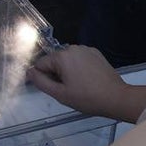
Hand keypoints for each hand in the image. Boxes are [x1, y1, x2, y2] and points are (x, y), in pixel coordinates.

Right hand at [26, 45, 145, 123]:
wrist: (116, 97)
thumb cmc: (87, 98)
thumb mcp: (60, 94)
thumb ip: (41, 82)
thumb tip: (29, 71)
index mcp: (62, 56)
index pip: (41, 64)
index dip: (44, 78)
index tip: (55, 90)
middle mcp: (72, 47)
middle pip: (54, 61)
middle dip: (56, 74)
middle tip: (68, 90)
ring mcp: (85, 49)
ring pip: (67, 60)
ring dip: (67, 70)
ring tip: (79, 85)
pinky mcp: (96, 53)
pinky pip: (79, 58)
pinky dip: (79, 67)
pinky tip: (87, 79)